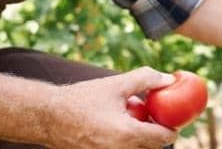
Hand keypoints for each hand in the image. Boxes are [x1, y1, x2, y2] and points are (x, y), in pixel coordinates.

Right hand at [45, 67, 177, 148]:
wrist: (48, 117)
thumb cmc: (82, 99)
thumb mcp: (116, 84)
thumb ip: (146, 79)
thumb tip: (168, 79)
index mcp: (128, 135)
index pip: (164, 138)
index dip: (173, 127)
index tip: (173, 117)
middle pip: (152, 147)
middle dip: (157, 133)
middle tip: (155, 116)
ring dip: (141, 137)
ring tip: (134, 118)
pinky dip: (126, 141)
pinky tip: (118, 125)